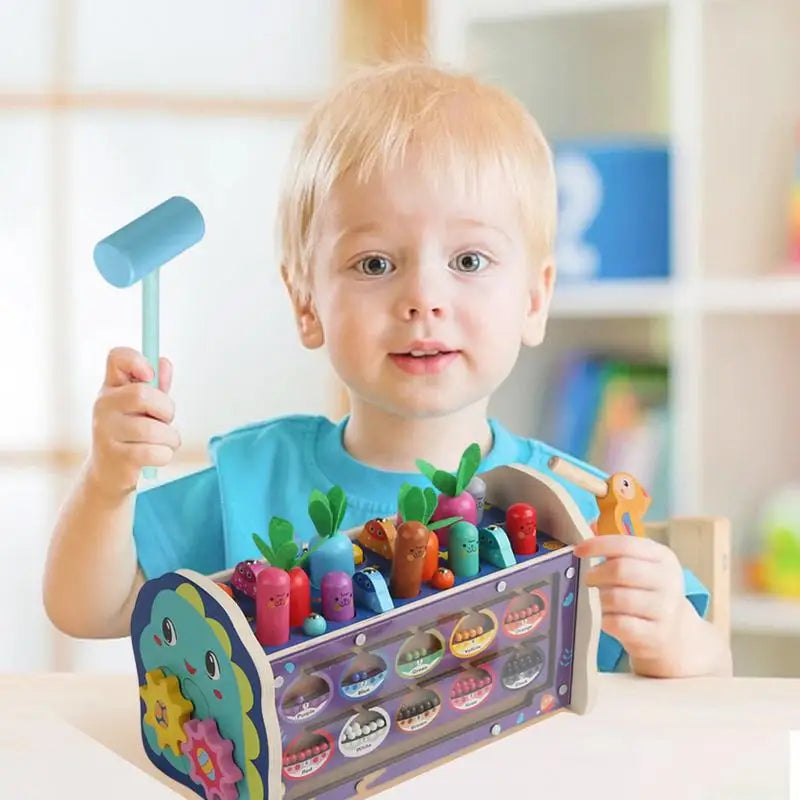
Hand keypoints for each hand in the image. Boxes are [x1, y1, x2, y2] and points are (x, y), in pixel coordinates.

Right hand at [90, 347, 180, 495]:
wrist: (109, 473)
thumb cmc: (132, 433)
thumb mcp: (144, 407)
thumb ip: (157, 386)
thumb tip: (164, 363)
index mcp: (112, 387)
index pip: (117, 357)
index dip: (137, 360)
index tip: (149, 375)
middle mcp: (104, 404)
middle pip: (142, 394)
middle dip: (166, 409)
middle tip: (165, 420)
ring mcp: (106, 431)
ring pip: (153, 429)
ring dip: (170, 437)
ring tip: (165, 442)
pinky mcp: (116, 456)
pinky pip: (155, 452)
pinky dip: (165, 455)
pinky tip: (157, 456)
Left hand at [573, 534, 685, 668]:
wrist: (677, 636)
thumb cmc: (649, 594)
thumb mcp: (642, 566)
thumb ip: (617, 548)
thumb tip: (589, 526)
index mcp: (664, 558)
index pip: (626, 544)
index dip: (598, 545)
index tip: (578, 550)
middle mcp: (669, 581)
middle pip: (620, 570)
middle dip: (596, 574)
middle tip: (588, 579)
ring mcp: (665, 609)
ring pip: (617, 598)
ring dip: (601, 598)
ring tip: (601, 600)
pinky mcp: (657, 635)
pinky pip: (619, 623)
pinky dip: (606, 620)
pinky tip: (607, 618)